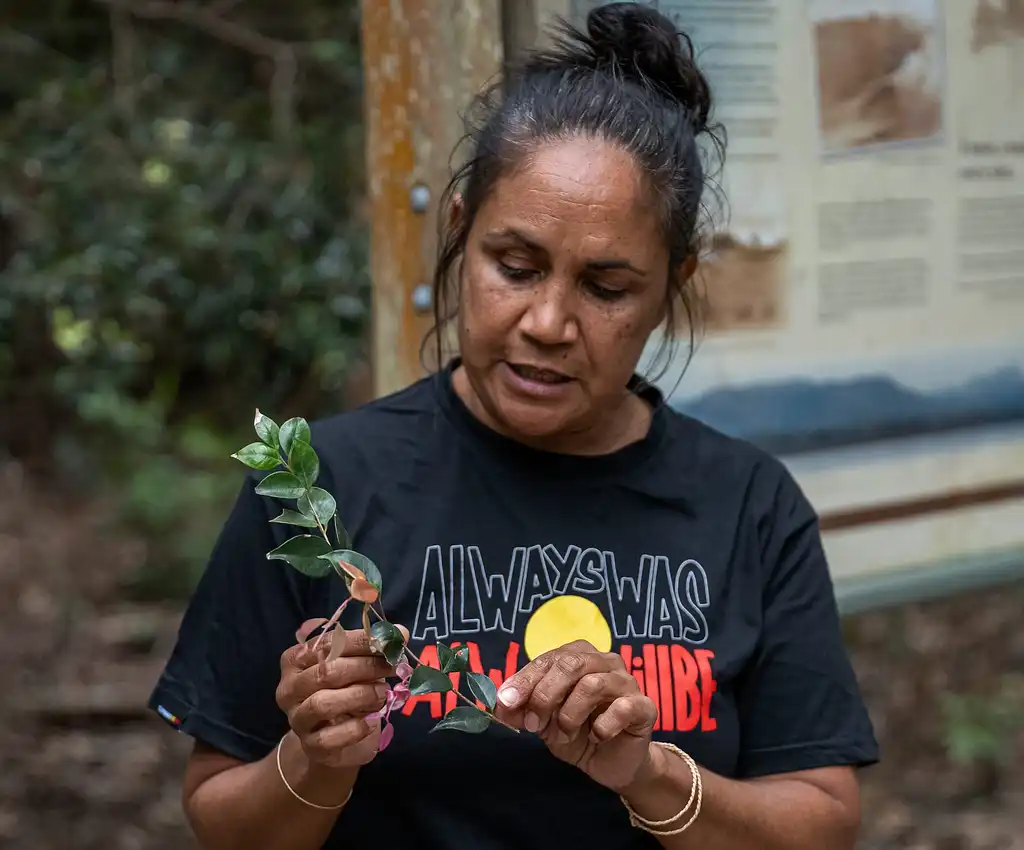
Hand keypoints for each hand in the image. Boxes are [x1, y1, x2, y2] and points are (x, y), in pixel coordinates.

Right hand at [275, 624, 398, 768]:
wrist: (333, 739)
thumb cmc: (344, 690)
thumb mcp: (356, 664)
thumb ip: (372, 647)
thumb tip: (399, 633)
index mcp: (296, 659)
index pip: (328, 643)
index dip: (363, 641)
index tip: (392, 642)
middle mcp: (289, 687)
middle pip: (326, 672)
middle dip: (366, 667)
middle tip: (393, 668)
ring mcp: (297, 718)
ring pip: (323, 703)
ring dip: (360, 696)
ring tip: (382, 694)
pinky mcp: (310, 745)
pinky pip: (329, 738)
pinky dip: (354, 729)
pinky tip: (369, 723)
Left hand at [494, 640, 657, 792]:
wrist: (613, 763)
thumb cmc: (578, 732)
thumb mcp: (543, 722)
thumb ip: (522, 709)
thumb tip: (501, 703)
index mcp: (579, 656)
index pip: (547, 659)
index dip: (525, 680)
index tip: (507, 702)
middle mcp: (605, 661)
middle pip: (570, 664)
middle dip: (544, 696)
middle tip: (533, 725)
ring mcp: (627, 681)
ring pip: (592, 684)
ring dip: (570, 715)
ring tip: (564, 735)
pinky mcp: (644, 706)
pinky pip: (622, 708)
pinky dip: (603, 726)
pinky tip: (596, 737)